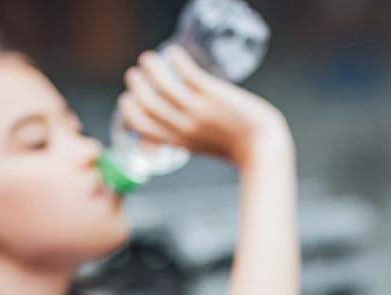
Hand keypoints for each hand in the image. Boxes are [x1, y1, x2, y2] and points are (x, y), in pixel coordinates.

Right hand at [117, 45, 290, 168]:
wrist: (262, 145)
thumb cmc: (233, 145)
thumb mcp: (199, 146)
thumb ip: (180, 137)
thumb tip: (166, 132)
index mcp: (177, 141)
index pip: (141, 126)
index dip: (129, 110)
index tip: (128, 98)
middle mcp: (184, 126)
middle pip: (147, 103)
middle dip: (136, 86)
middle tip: (134, 74)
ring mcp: (198, 110)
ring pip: (164, 85)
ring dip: (151, 68)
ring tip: (148, 58)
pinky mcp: (214, 95)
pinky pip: (188, 73)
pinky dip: (177, 60)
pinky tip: (174, 52)